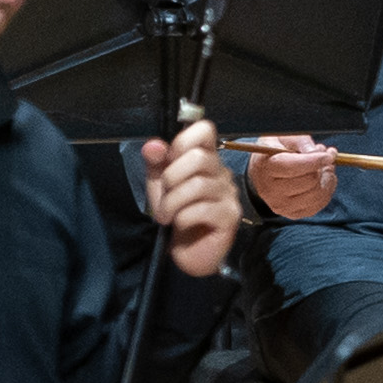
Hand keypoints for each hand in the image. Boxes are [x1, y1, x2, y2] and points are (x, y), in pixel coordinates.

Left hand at [143, 114, 238, 277]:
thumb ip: (156, 164)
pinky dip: (183, 218)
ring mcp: (229, 194)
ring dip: (172, 203)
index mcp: (206, 159)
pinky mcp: (230, 216)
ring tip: (166, 216)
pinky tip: (181, 225)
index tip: (169, 161)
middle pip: (199, 158)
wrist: (187, 252)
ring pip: (197, 185)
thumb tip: (152, 145)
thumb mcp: (160, 186)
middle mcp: (221, 173)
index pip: (205, 130)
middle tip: (163, 197)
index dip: (183, 140)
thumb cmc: (176, 215)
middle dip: (171, 178)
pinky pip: (202, 209)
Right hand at [244, 133, 338, 220]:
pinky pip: (318, 206)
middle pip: (310, 181)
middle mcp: (270, 190)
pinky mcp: (291, 214)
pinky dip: (326, 192)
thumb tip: (316, 152)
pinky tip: (322, 180)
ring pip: (317, 195)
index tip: (328, 155)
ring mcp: (280, 205)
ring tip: (324, 168)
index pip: (294, 167)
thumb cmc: (275, 150)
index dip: (315, 160)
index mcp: (266, 167)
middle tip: (324, 158)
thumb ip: (301, 141)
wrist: (262, 171)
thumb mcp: (284, 137)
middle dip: (322, 168)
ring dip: (326, 179)